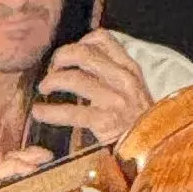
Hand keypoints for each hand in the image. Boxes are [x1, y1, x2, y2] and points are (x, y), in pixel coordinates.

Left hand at [31, 30, 153, 144]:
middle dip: (60, 58)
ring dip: (52, 81)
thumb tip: (80, 67)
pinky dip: (49, 111)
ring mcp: (115, 100)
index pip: (102, 39)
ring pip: (74, 78)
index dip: (79, 42)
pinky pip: (70, 111)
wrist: (153, 152)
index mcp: (130, 69)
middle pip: (83, 53)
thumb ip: (112, 76)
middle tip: (51, 69)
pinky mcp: (105, 121)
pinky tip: (39, 112)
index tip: (69, 55)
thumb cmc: (139, 123)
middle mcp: (124, 79)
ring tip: (44, 88)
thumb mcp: (133, 92)